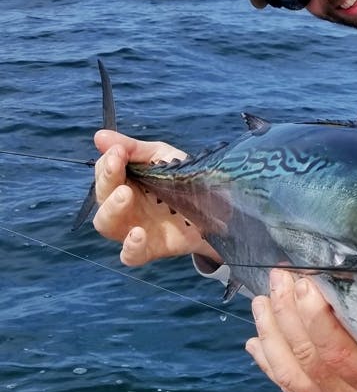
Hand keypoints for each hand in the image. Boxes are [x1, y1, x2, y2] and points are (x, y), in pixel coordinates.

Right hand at [92, 129, 221, 265]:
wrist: (221, 208)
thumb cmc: (186, 181)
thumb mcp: (163, 157)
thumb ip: (134, 149)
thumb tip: (99, 136)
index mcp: (126, 183)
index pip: (104, 173)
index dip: (107, 163)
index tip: (118, 152)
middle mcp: (126, 207)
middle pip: (102, 198)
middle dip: (106, 181)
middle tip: (117, 167)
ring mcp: (136, 228)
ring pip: (107, 225)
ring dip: (111, 210)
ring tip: (124, 195)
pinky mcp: (152, 248)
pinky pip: (130, 256)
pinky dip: (130, 247)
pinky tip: (137, 234)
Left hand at [246, 269, 356, 391]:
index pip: (338, 352)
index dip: (316, 318)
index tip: (307, 282)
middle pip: (308, 355)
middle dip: (287, 312)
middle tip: (281, 277)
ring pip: (291, 369)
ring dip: (270, 332)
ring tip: (261, 300)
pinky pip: (288, 383)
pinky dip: (268, 360)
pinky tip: (254, 339)